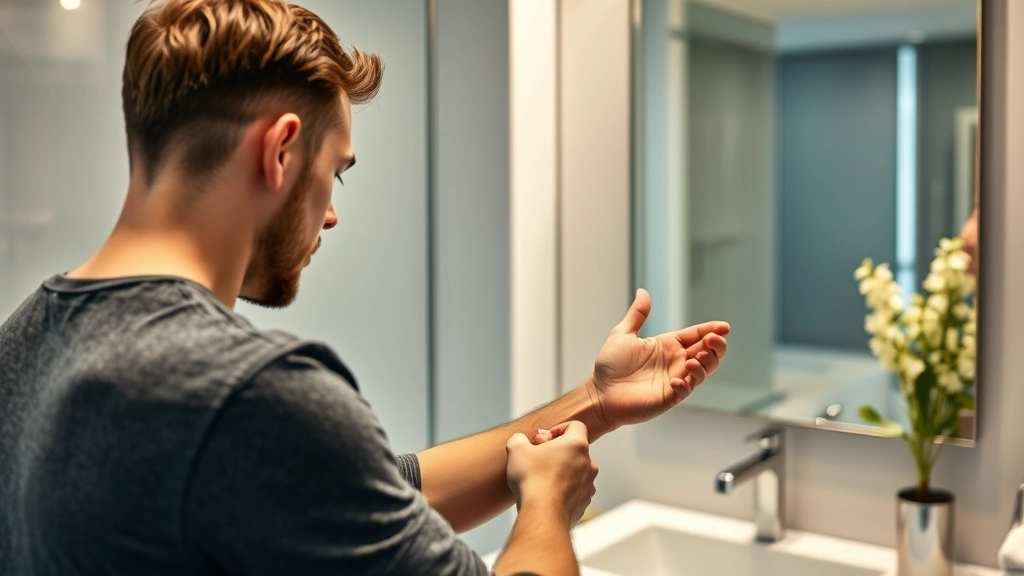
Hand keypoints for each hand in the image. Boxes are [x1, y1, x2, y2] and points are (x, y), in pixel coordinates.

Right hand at [505, 421, 597, 527]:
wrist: (541, 515)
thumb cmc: (532, 480)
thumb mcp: (516, 450)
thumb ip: (519, 438)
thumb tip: (520, 441)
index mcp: (576, 445)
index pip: (576, 426)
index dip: (559, 429)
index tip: (544, 440)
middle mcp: (588, 464)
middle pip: (575, 450)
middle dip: (558, 452)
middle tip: (539, 459)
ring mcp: (588, 485)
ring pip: (576, 471)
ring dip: (562, 472)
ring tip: (541, 479)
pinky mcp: (584, 503)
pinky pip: (575, 491)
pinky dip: (563, 491)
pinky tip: (546, 495)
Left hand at [584, 289, 729, 429]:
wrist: (600, 392)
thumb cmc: (610, 365)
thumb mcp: (622, 334)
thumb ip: (637, 314)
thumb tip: (643, 291)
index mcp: (668, 345)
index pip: (696, 335)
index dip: (712, 330)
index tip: (724, 326)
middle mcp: (675, 362)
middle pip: (708, 353)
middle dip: (716, 346)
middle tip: (713, 340)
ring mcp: (674, 380)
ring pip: (703, 371)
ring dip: (704, 365)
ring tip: (692, 360)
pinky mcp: (669, 397)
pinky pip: (685, 391)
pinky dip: (685, 385)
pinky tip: (675, 381)